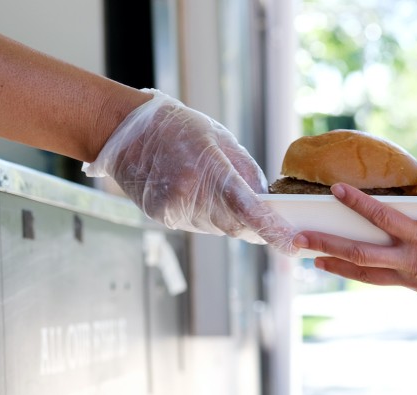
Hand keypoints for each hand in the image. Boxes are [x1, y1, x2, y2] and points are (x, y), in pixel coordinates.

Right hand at [83, 90, 295, 250]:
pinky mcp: (161, 217)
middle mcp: (189, 196)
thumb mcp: (220, 139)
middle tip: (263, 215)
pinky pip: (195, 225)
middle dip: (253, 223)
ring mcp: (172, 210)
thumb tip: (267, 203)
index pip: (248, 210)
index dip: (272, 230)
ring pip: (216, 228)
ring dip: (226, 217)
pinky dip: (205, 216)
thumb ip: (247, 173)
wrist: (124, 130)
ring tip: (214, 189)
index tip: (291, 246)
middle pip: (236, 226)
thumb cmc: (177, 128)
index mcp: (209, 172)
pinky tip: (195, 193)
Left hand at [294, 165, 416, 320]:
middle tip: (297, 239)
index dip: (357, 203)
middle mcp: (410, 261)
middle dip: (326, 244)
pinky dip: (357, 274)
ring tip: (312, 259)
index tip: (335, 190)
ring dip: (335, 265)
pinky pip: (377, 280)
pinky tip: (347, 269)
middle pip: (358, 253)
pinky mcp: (413, 287)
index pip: (383, 218)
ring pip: (363, 272)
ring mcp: (409, 278)